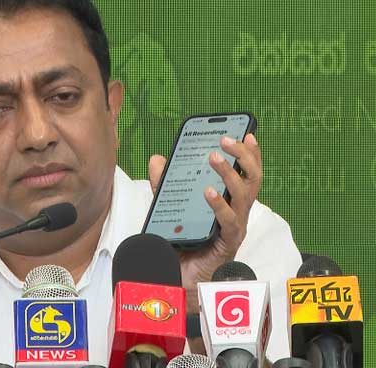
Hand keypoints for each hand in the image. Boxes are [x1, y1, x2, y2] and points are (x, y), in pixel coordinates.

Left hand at [148, 133, 262, 310]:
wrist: (174, 276)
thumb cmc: (179, 241)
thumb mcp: (170, 206)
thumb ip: (165, 184)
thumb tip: (157, 158)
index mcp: (228, 201)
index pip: (246, 173)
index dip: (250, 153)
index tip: (247, 132)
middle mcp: (236, 212)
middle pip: (252, 179)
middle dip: (243, 156)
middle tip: (226, 140)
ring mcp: (234, 227)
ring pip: (243, 196)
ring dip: (229, 174)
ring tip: (213, 158)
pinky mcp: (227, 243)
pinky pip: (229, 222)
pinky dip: (219, 205)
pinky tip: (207, 192)